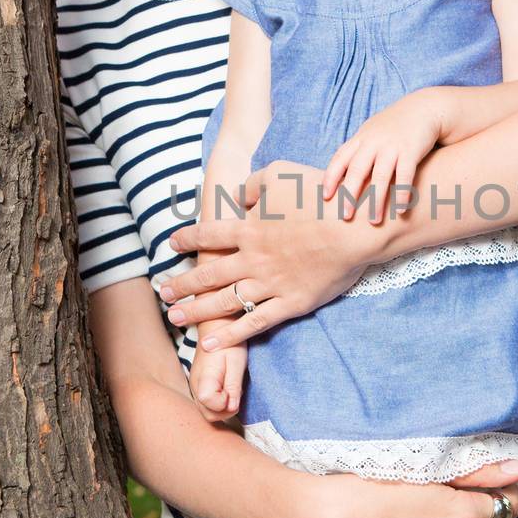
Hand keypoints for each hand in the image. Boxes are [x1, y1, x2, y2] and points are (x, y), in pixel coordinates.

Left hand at [158, 161, 400, 349]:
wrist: (353, 226)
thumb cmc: (320, 195)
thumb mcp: (280, 174)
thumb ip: (252, 184)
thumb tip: (238, 195)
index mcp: (249, 228)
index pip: (210, 234)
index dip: (188, 238)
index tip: (172, 245)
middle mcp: (253, 259)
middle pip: (209, 273)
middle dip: (183, 283)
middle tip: (163, 292)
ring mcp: (270, 283)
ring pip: (223, 301)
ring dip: (196, 310)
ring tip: (176, 317)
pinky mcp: (291, 303)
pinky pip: (254, 322)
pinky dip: (231, 335)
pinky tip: (211, 342)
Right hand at [189, 342, 246, 420]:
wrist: (216, 328)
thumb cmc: (230, 344)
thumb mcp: (237, 362)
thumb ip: (233, 386)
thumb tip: (232, 408)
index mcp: (204, 379)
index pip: (211, 407)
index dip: (226, 404)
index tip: (235, 391)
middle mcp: (195, 386)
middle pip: (209, 415)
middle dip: (226, 410)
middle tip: (237, 392)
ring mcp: (195, 387)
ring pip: (208, 411)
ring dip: (223, 407)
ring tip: (233, 388)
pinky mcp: (199, 386)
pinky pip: (207, 404)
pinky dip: (219, 403)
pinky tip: (227, 389)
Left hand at [321, 89, 443, 223]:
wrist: (424, 107)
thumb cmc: (395, 125)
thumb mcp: (372, 132)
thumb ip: (358, 150)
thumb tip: (340, 173)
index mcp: (361, 138)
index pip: (340, 159)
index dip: (331, 178)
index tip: (325, 198)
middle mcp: (374, 142)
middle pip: (357, 170)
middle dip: (349, 194)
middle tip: (345, 216)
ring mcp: (392, 146)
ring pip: (381, 176)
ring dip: (377, 200)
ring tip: (374, 221)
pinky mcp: (411, 150)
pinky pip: (405, 175)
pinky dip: (402, 193)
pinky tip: (401, 210)